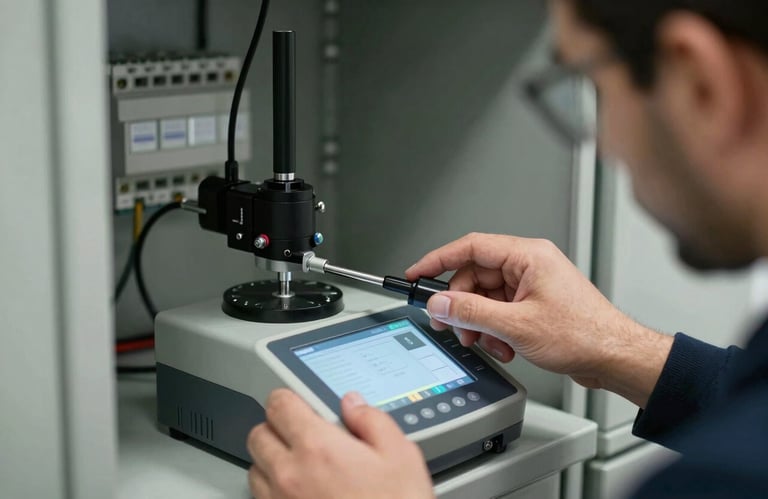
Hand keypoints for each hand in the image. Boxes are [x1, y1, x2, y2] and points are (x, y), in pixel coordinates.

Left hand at [247, 389, 433, 498]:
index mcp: (318, 447)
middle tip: (301, 432)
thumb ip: (373, 420)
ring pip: (255, 468)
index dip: (288, 397)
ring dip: (272, 460)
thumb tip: (354, 405)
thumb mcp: (401, 456)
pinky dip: (274, 490)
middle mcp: (290, 474)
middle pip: (259, 434)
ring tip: (301, 464)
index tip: (298, 402)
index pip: (279, 404)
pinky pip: (262, 498)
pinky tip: (301, 491)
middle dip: (277, 428)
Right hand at [406, 233, 672, 407]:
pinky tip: (504, 347)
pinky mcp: (533, 304)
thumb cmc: (584, 334)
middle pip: (474, 276)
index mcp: (527, 255)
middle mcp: (529, 265)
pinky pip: (499, 310)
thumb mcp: (517, 325)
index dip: (438, 260)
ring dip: (480, 323)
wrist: (614, 357)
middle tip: (452, 325)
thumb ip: (472, 312)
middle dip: (462, 306)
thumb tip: (440, 303)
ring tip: (486, 342)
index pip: (470, 247)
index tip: (417, 273)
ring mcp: (531, 285)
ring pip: (485, 297)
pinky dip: (495, 330)